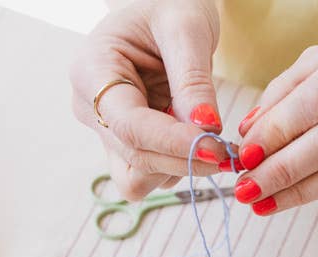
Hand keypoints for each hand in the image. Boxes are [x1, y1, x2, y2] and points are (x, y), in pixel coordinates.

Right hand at [71, 0, 233, 199]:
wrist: (162, 8)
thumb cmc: (169, 4)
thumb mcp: (186, 26)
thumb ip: (194, 79)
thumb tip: (206, 129)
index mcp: (92, 70)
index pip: (129, 125)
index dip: (171, 143)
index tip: (213, 148)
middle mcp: (90, 107)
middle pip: (134, 159)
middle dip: (182, 161)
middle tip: (227, 154)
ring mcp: (106, 131)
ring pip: (138, 178)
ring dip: (178, 168)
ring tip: (209, 140)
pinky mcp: (125, 147)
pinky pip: (150, 174)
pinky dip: (177, 166)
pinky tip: (196, 140)